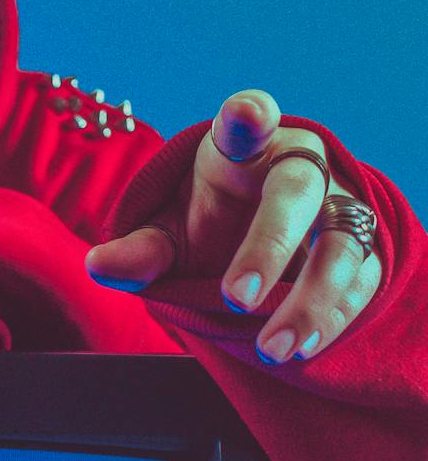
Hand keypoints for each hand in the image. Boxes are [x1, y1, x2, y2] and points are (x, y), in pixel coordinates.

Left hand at [84, 89, 382, 363]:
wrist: (266, 238)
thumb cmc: (212, 220)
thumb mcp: (169, 232)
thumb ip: (140, 249)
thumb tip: (96, 266)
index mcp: (243, 148)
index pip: (246, 119)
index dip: (248, 115)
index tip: (248, 113)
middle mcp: (297, 166)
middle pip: (294, 194)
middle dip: (268, 246)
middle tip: (233, 300)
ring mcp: (338, 205)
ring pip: (341, 243)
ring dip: (311, 299)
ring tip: (273, 348)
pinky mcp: (364, 247)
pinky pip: (361, 281)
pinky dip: (333, 317)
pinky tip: (302, 347)